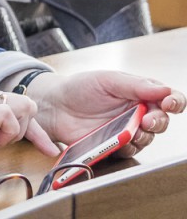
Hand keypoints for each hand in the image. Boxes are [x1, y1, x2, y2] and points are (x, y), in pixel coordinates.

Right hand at [0, 82, 57, 185]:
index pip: (15, 102)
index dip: (34, 128)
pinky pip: (8, 116)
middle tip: (6, 146)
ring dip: (16, 131)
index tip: (48, 146)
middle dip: (27, 130)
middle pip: (25, 103)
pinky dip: (7, 133)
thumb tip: (2, 130)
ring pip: (22, 106)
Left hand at [27, 71, 185, 157]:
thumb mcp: (106, 80)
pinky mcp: (116, 144)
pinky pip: (131, 151)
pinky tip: (121, 140)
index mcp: (138, 92)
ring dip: (144, 136)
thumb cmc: (79, 87)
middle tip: (147, 120)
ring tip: (131, 130)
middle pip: (161, 121)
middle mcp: (136, 111)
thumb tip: (164, 89)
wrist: (55, 105)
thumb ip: (135, 85)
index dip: (174, 101)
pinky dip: (129, 147)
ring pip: (148, 138)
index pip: (167, 97)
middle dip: (159, 121)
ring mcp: (127, 129)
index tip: (170, 104)